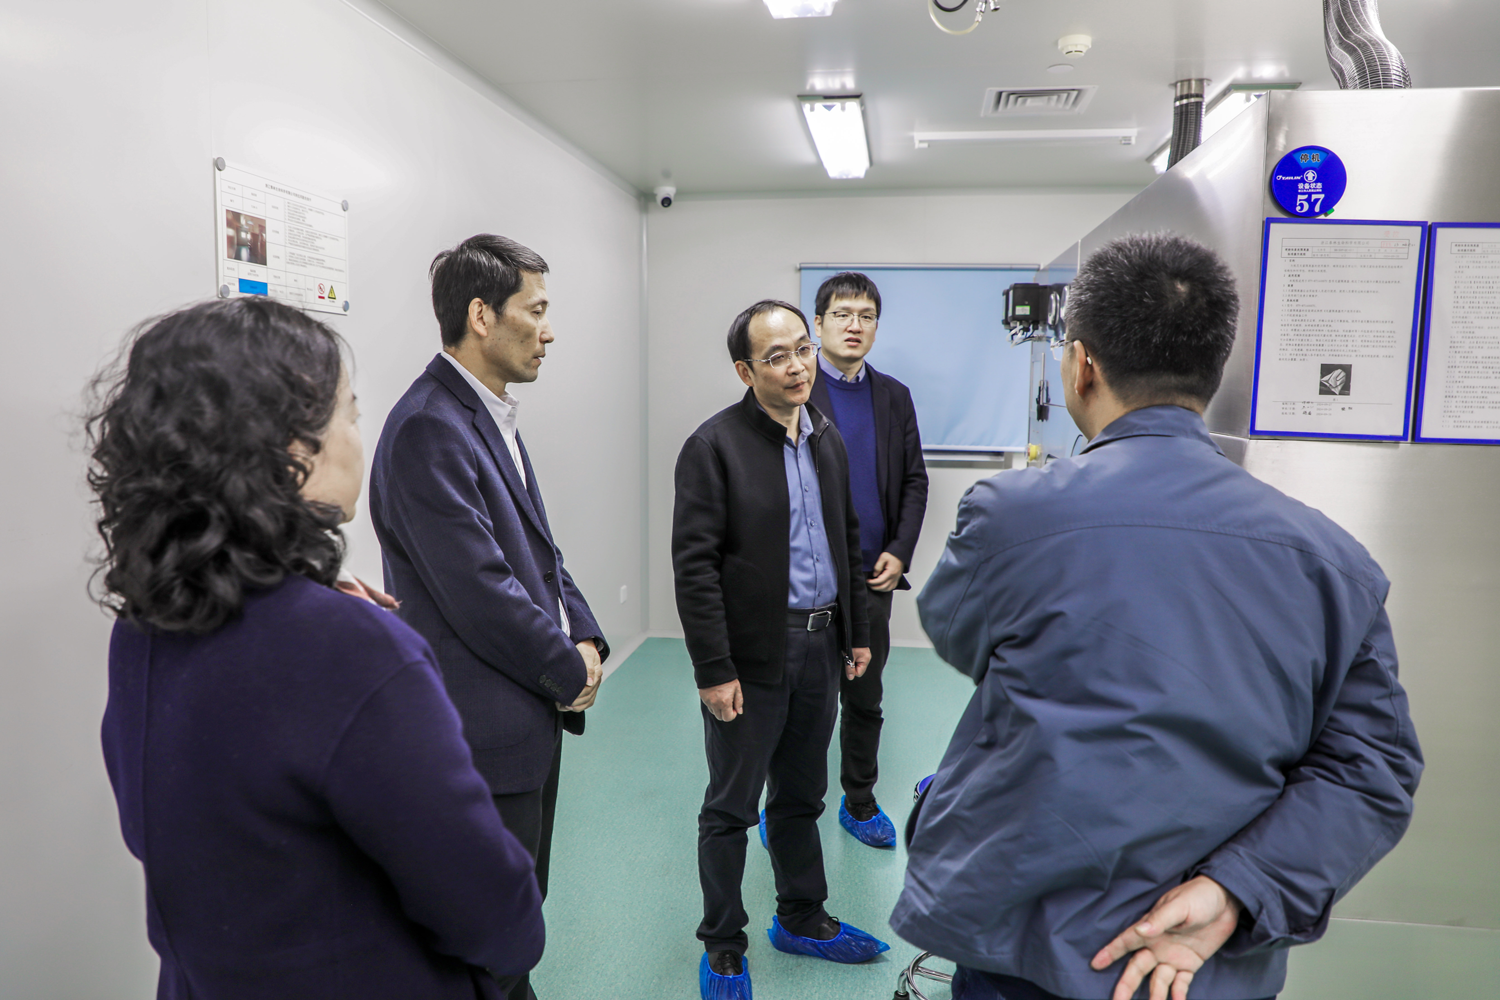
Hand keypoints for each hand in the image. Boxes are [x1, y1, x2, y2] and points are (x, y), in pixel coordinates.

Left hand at [559, 640, 603, 712]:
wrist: (586, 645)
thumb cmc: (584, 649)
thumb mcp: (586, 654)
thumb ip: (588, 667)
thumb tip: (590, 683)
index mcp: (596, 673)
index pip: (588, 689)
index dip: (577, 696)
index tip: (565, 698)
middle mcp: (596, 680)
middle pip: (588, 697)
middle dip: (574, 703)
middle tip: (561, 704)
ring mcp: (594, 684)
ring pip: (588, 701)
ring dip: (577, 706)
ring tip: (564, 707)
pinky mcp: (590, 686)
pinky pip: (589, 700)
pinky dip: (581, 706)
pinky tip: (570, 707)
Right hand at [699, 679, 743, 721]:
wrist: (713, 668)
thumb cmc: (726, 677)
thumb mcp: (737, 688)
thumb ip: (739, 701)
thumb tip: (739, 711)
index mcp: (724, 702)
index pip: (728, 718)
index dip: (732, 715)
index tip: (734, 708)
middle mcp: (715, 704)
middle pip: (720, 717)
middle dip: (725, 713)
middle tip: (729, 704)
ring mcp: (707, 701)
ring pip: (713, 712)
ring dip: (718, 709)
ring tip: (722, 699)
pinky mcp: (703, 698)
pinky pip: (708, 706)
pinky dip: (712, 704)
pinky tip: (716, 696)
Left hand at [847, 647, 871, 679]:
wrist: (854, 632)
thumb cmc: (851, 644)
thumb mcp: (849, 657)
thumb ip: (850, 668)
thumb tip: (850, 678)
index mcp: (866, 660)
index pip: (859, 673)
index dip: (852, 670)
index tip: (848, 663)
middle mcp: (867, 658)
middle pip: (858, 669)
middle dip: (852, 665)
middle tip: (848, 658)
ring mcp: (865, 655)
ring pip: (857, 664)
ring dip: (852, 661)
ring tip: (849, 655)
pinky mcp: (862, 652)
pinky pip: (857, 659)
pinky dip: (853, 658)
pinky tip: (851, 653)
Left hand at [867, 552, 903, 591]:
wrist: (900, 554)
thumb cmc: (892, 555)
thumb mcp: (883, 557)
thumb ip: (878, 566)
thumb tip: (874, 575)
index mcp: (891, 572)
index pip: (880, 581)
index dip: (872, 582)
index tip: (867, 581)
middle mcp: (894, 577)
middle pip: (883, 587)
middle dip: (874, 587)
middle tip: (868, 584)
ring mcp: (896, 579)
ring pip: (887, 589)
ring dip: (879, 589)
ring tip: (873, 586)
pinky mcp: (897, 580)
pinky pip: (891, 588)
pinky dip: (885, 589)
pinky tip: (880, 587)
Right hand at [1090, 876, 1241, 999]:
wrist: (1227, 900)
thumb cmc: (1198, 896)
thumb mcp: (1179, 906)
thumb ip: (1160, 920)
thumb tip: (1140, 931)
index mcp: (1150, 929)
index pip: (1125, 942)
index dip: (1110, 952)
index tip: (1095, 964)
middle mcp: (1157, 945)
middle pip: (1137, 969)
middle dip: (1126, 985)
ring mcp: (1173, 956)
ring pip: (1158, 981)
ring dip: (1154, 995)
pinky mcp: (1190, 963)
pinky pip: (1181, 983)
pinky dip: (1178, 995)